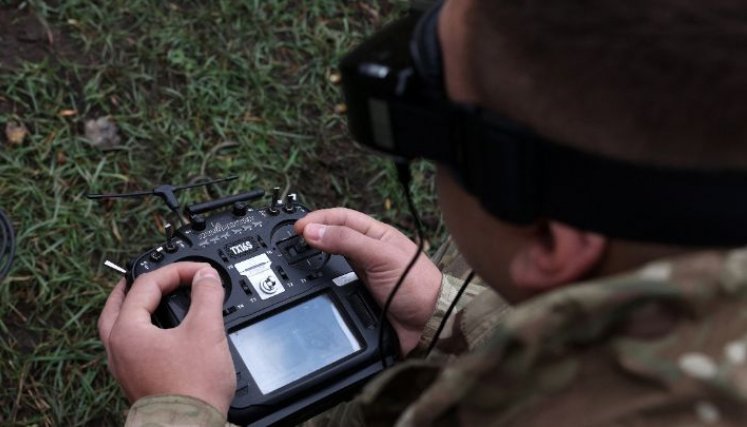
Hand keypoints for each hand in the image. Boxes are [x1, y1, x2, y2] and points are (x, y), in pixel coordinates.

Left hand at [98, 263, 235, 415]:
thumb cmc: (192, 388)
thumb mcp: (206, 330)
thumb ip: (206, 295)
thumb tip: (206, 276)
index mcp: (127, 332)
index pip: (145, 284)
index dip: (176, 271)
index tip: (199, 270)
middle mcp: (118, 349)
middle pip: (117, 305)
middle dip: (136, 285)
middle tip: (150, 274)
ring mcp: (124, 368)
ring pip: (119, 327)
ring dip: (134, 308)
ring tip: (150, 300)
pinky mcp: (136, 381)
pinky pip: (129, 346)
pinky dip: (141, 330)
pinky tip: (158, 334)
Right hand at [295, 208, 441, 354]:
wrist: (429, 323)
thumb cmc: (417, 284)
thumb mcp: (381, 256)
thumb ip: (348, 241)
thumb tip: (313, 231)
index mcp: (374, 235)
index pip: (340, 218)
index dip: (318, 219)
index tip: (297, 228)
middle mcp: (365, 253)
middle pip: (331, 239)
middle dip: (310, 239)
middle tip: (288, 244)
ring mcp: (360, 276)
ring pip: (329, 265)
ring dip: (312, 264)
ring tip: (293, 264)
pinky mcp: (357, 298)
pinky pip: (332, 290)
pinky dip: (319, 288)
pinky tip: (309, 290)